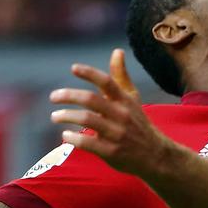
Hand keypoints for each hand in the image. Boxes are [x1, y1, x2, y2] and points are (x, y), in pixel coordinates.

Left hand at [49, 49, 176, 175]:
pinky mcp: (112, 152)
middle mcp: (121, 115)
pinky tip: (65, 135)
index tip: (73, 68)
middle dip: (68, 96)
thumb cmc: (138, 123)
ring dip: (66, 116)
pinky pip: (88, 143)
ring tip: (55, 116)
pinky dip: (73, 138)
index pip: (107, 82)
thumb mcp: (133, 99)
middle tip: (53, 97)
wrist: (155, 155)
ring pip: (87, 120)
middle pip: (91, 100)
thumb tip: (117, 51)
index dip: (90, 73)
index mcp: (125, 101)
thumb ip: (121, 76)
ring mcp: (117, 134)